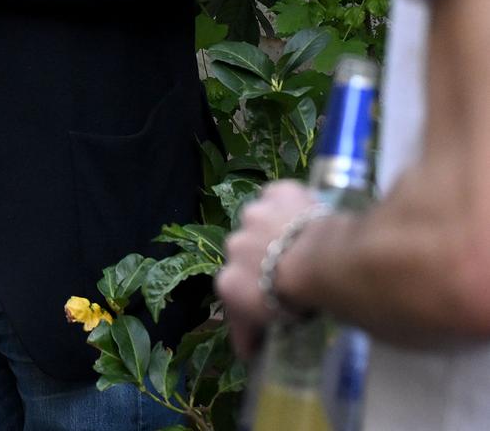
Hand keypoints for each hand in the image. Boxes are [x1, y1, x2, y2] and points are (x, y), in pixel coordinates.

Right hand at [216, 180, 321, 358]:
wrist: (321, 263)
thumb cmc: (295, 299)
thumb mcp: (266, 323)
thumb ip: (250, 332)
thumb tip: (247, 356)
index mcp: (227, 281)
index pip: (234, 289)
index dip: (253, 294)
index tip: (273, 303)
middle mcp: (233, 244)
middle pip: (246, 252)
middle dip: (262, 259)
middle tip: (291, 270)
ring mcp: (255, 214)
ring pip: (261, 220)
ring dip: (275, 229)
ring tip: (301, 241)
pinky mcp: (280, 191)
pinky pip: (282, 197)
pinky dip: (291, 204)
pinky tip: (308, 215)